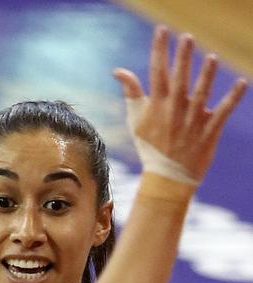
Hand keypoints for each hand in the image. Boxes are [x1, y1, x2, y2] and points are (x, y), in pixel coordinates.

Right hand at [113, 25, 246, 184]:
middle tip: (187, 38)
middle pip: (179, 80)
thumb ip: (130, 92)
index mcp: (157, 106)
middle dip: (182, 59)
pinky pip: (222, 113)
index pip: (157, 73)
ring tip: (211, 58)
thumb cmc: (150, 145)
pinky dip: (232, 99)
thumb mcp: (136, 119)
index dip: (160, 50)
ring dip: (206, 77)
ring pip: (200, 95)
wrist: (167, 176)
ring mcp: (192, 122)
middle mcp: (174, 112)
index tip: (162, 31)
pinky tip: (241, 83)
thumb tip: (118, 70)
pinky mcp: (208, 132)